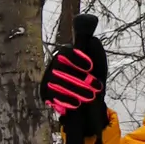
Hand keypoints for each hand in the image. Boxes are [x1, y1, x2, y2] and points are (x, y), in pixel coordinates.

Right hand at [40, 16, 108, 141]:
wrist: (89, 100)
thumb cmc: (93, 77)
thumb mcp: (98, 62)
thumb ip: (95, 51)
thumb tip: (90, 39)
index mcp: (65, 55)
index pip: (66, 53)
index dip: (77, 59)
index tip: (91, 67)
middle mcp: (54, 65)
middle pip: (61, 69)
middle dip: (80, 78)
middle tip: (96, 86)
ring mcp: (48, 79)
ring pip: (57, 83)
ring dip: (75, 90)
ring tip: (90, 97)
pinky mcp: (46, 93)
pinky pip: (51, 96)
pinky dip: (65, 100)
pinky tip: (76, 104)